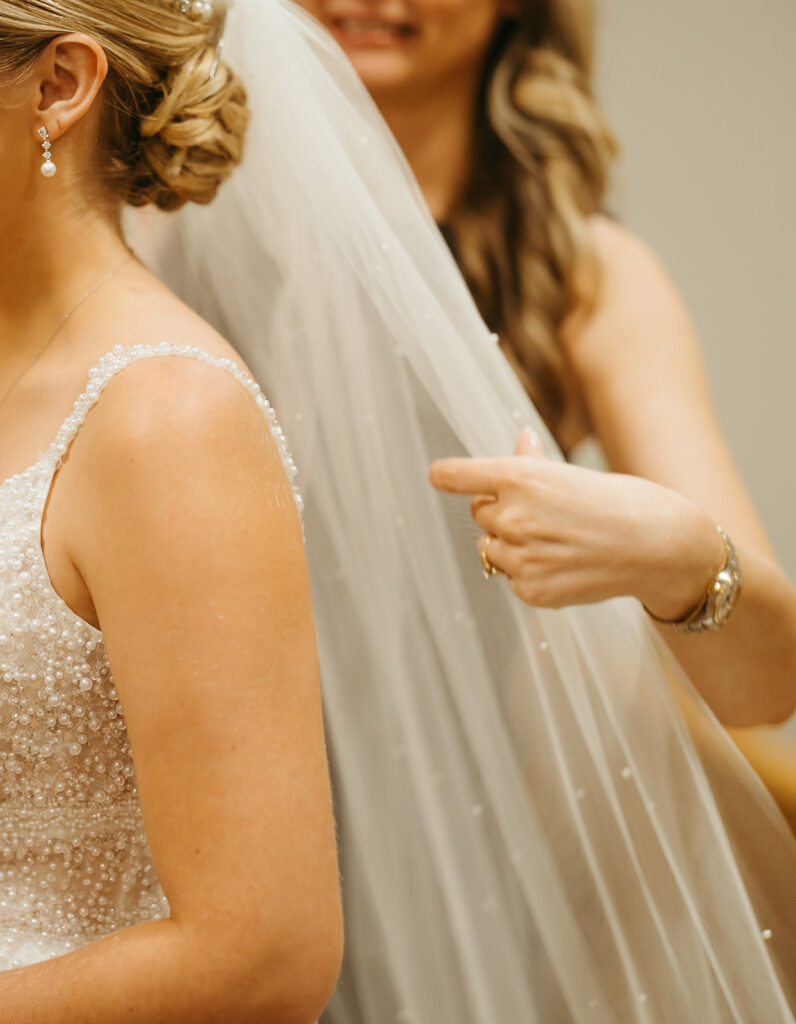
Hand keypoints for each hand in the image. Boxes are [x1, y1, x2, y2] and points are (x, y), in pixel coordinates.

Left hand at [429, 429, 725, 616]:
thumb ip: (534, 462)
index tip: (438, 475)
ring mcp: (520, 556)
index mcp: (520, 477)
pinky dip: (527, 572)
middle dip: (501, 511)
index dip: (447, 476)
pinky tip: (563, 563)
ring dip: (509, 543)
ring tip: (555, 541)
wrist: (658, 547)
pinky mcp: (530, 589)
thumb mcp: (573, 473)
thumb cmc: (620, 502)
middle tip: (544, 513)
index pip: (459, 476)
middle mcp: (512, 516)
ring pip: (489, 548)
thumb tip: (519, 441)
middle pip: (480, 512)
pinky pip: (509, 577)